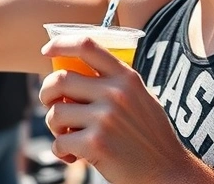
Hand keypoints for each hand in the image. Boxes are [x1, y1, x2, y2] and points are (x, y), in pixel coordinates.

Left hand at [39, 36, 203, 183]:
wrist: (167, 173)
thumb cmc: (150, 137)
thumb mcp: (140, 98)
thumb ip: (114, 84)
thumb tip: (72, 73)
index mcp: (126, 77)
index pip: (87, 45)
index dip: (60, 43)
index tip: (47, 50)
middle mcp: (116, 93)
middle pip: (59, 79)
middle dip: (46, 93)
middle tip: (50, 104)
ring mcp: (105, 118)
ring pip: (55, 112)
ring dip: (54, 126)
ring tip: (67, 135)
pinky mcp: (96, 143)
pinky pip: (59, 142)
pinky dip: (60, 151)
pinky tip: (73, 156)